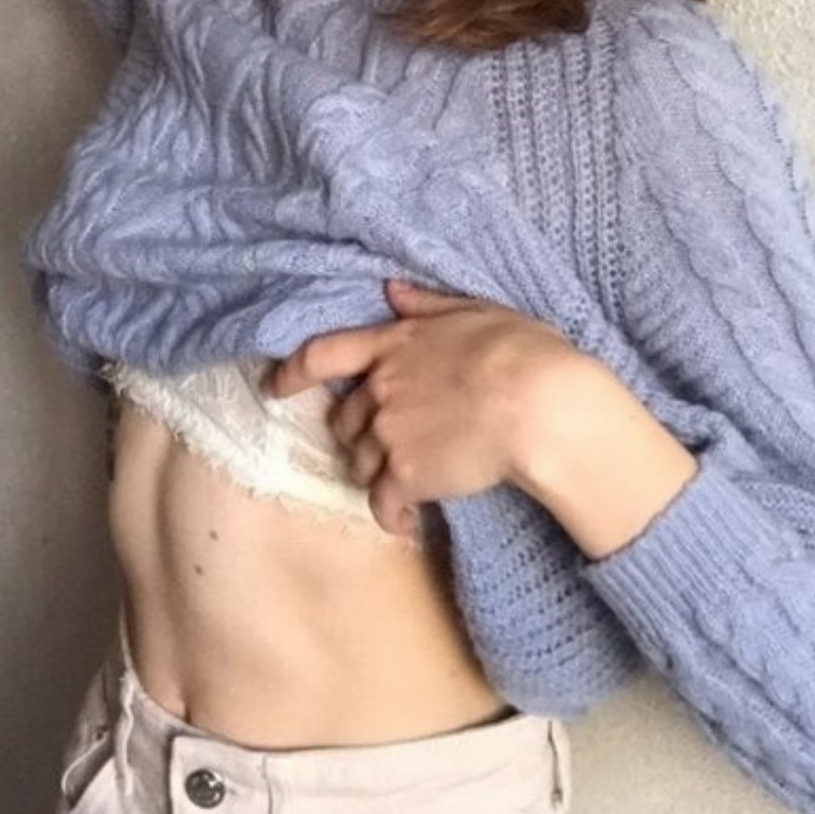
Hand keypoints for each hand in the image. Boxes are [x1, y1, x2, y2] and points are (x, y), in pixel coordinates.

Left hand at [260, 281, 578, 540]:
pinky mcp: (405, 477)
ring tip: (405, 483)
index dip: (292, 372)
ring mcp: (389, 434)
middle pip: (345, 419)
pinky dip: (391, 517)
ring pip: (360, 462)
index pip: (322, 354)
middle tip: (387, 444)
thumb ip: (427, 305)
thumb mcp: (475, 311)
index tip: (275, 386)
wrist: (539, 407)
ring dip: (376, 473)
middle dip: (358, 432)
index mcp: (393, 344)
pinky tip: (407, 523)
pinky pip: (382, 505)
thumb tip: (391, 290)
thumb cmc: (520, 352)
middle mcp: (380, 388)